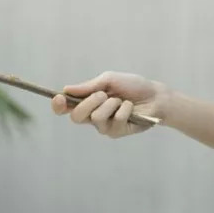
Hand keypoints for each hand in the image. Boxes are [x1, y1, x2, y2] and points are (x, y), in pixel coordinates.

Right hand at [51, 71, 169, 137]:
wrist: (155, 96)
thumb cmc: (132, 86)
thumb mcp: (109, 80)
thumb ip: (89, 87)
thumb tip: (66, 89)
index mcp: (87, 101)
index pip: (66, 107)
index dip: (58, 105)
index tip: (59, 98)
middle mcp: (92, 116)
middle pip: (76, 116)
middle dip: (89, 102)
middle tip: (103, 94)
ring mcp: (104, 126)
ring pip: (96, 118)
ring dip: (110, 104)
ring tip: (121, 100)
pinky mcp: (117, 133)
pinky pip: (114, 121)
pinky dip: (124, 109)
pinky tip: (130, 107)